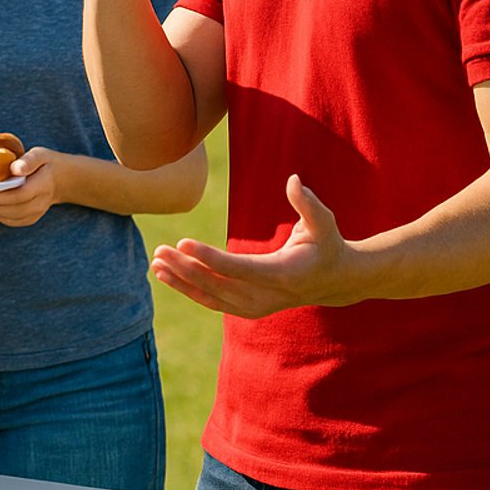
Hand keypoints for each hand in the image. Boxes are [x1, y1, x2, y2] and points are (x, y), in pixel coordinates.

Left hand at [0, 147, 62, 226]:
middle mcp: (42, 202)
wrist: (61, 180)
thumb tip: (15, 169)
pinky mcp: (31, 219)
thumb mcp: (40, 154)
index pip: (20, 194)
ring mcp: (37, 213)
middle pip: (13, 208)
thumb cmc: (45, 164)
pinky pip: (12, 221)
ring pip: (10, 217)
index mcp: (44, 184)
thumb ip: (28, 161)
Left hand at [150, 175, 356, 317]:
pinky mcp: (247, 309)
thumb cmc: (326, 244)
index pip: (240, 268)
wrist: (334, 281)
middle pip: (219, 284)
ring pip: (211, 296)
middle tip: (160, 250)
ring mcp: (257, 307)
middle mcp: (268, 297)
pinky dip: (188, 289)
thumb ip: (308, 204)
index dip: (209, 257)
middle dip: (186, 268)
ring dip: (181, 280)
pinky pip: (212, 301)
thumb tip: (293, 180)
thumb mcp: (324, 223)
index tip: (182, 243)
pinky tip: (166, 275)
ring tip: (155, 262)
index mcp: (284, 275)